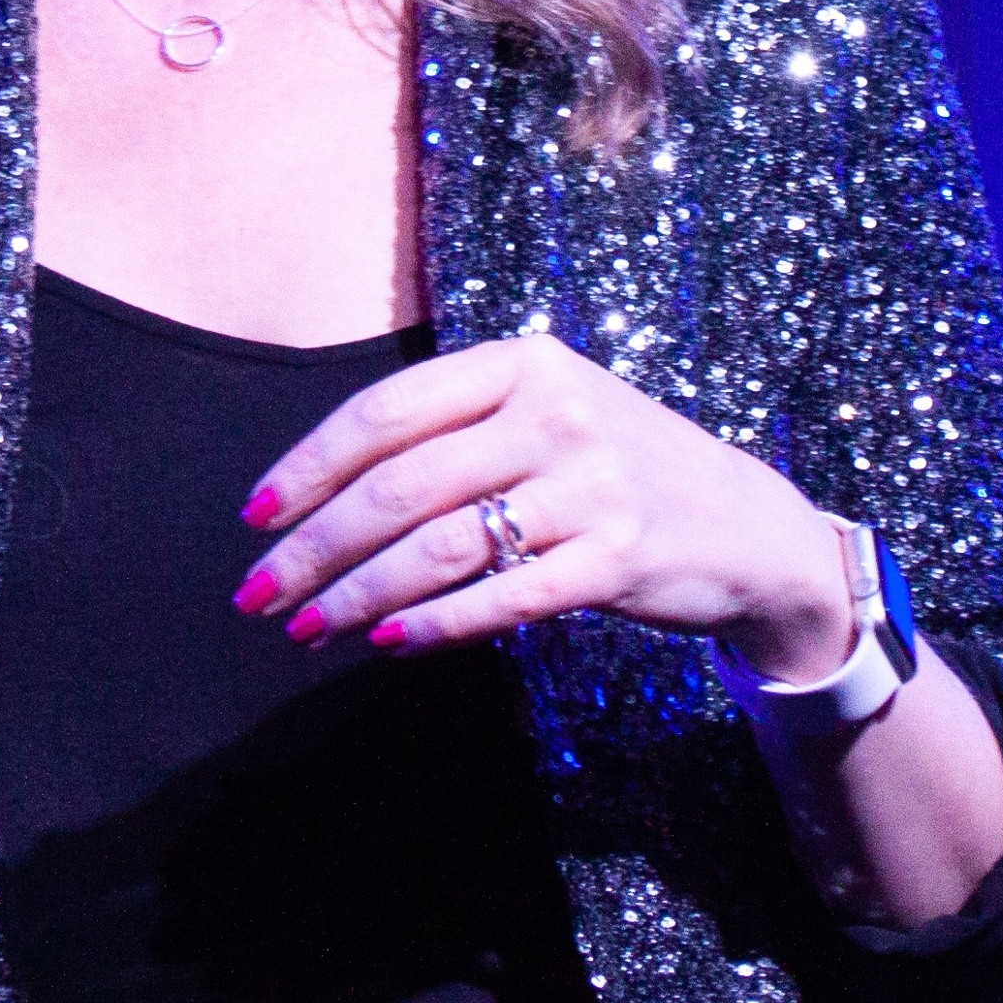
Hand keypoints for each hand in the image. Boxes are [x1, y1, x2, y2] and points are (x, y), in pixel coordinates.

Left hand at [230, 335, 855, 672]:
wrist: (748, 527)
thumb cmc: (616, 470)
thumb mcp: (546, 414)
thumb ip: (455, 429)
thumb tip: (323, 488)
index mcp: (520, 363)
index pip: (386, 411)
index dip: (309, 465)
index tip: (254, 516)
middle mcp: (553, 413)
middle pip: (398, 484)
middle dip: (313, 545)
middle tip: (257, 593)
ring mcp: (590, 484)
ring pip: (438, 545)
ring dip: (356, 593)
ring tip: (306, 628)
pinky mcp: (616, 557)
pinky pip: (501, 597)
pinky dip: (434, 623)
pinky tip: (386, 640)